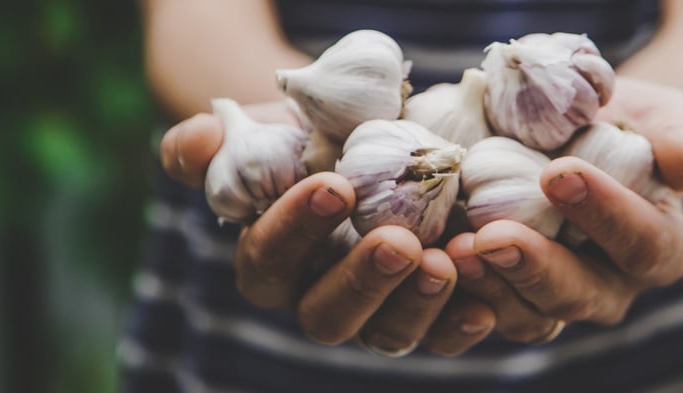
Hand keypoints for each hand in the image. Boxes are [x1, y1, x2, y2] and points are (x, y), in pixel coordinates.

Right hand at [159, 101, 496, 355]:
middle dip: (361, 282)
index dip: (296, 230)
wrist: (365, 141)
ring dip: (415, 305)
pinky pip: (440, 335)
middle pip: (327, 317)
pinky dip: (460, 323)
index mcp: (270, 263)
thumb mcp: (257, 133)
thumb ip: (210, 147)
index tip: (335, 187)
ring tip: (444, 262)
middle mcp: (318, 297)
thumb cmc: (304, 139)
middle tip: (398, 243)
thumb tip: (199, 142)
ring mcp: (374, 311)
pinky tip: (483, 306)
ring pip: (386, 334)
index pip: (269, 261)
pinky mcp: (425, 312)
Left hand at [445, 77, 682, 342]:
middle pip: (578, 293)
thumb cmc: (630, 129)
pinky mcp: (509, 297)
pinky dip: (459, 292)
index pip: (639, 241)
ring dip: (489, 286)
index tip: (559, 174)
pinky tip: (433, 261)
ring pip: (528, 316)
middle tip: (493, 235)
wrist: (582, 140)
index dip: (604, 214)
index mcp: (658, 248)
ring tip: (453, 251)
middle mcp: (610, 287)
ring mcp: (556, 298)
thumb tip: (682, 161)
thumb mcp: (667, 121)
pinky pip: (486, 311)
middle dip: (534, 266)